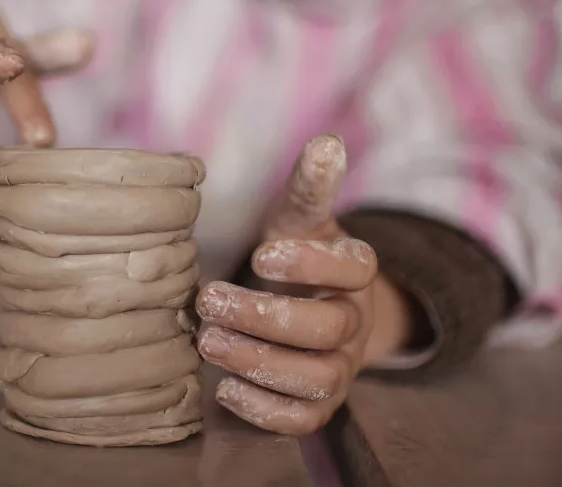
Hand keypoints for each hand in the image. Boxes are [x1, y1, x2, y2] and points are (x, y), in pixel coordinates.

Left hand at [195, 135, 411, 434]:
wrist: (313, 310)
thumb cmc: (297, 258)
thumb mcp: (300, 220)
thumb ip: (309, 187)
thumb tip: (327, 142)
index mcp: (355, 270)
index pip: (354, 266)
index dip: (311, 263)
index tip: (261, 253)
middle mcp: (354, 322)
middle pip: (327, 328)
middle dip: (265, 316)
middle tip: (208, 299)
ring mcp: (341, 367)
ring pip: (317, 377)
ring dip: (259, 361)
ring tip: (206, 341)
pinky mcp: (319, 404)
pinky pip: (305, 419)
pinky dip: (267, 411)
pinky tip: (224, 388)